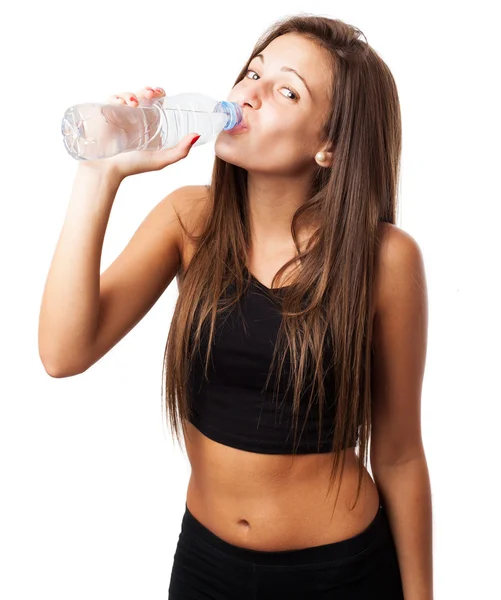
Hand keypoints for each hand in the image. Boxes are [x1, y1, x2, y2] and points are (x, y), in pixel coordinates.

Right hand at [81, 86, 199, 178]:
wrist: (108, 170)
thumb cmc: (133, 166)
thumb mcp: (161, 159)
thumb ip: (180, 151)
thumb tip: (196, 135)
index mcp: (149, 123)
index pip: (155, 102)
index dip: (158, 93)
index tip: (161, 93)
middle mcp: (135, 117)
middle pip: (142, 95)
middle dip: (147, 90)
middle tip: (150, 93)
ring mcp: (120, 115)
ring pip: (127, 95)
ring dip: (131, 93)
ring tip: (134, 102)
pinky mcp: (106, 114)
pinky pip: (111, 100)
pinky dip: (116, 97)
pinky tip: (122, 103)